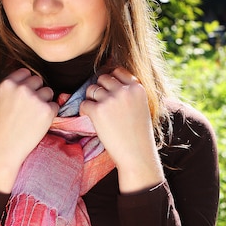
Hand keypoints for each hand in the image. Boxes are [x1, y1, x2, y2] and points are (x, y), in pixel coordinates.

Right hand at [0, 68, 58, 192]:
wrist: (3, 151)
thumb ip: (5, 90)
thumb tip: (16, 81)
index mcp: (6, 84)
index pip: (25, 72)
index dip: (26, 83)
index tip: (24, 94)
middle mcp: (22, 88)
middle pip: (38, 80)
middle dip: (36, 91)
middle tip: (30, 107)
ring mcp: (35, 99)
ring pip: (49, 91)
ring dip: (45, 101)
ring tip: (34, 116)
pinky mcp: (47, 111)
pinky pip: (55, 106)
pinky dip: (50, 114)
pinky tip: (39, 123)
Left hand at [80, 67, 163, 192]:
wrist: (137, 154)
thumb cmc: (138, 133)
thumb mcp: (141, 105)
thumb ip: (128, 91)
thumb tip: (109, 78)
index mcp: (137, 87)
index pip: (117, 71)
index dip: (111, 81)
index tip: (110, 93)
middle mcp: (124, 90)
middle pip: (102, 78)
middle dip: (100, 89)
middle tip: (103, 105)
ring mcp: (110, 99)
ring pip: (91, 89)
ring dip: (92, 100)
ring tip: (100, 114)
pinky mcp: (98, 111)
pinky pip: (84, 104)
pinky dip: (85, 112)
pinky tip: (93, 120)